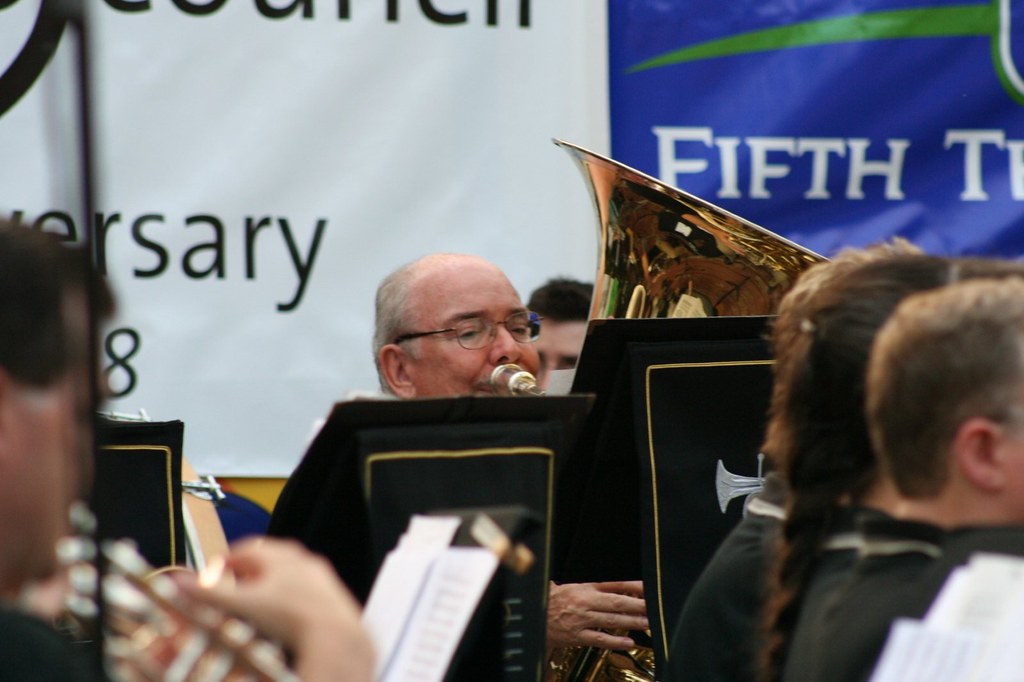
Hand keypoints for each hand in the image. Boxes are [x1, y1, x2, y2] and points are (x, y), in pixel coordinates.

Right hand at [180, 538, 374, 681]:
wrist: (336, 636)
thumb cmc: (291, 617)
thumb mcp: (243, 605)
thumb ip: (210, 593)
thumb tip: (178, 582)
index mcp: (280, 555)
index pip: (244, 550)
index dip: (224, 563)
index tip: (212, 575)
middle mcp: (303, 561)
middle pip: (268, 560)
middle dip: (247, 573)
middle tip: (232, 587)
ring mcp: (320, 578)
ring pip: (290, 575)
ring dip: (271, 586)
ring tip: (256, 604)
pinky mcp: (333, 596)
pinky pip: (307, 592)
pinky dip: (290, 600)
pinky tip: (284, 618)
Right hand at [546, 580, 647, 649]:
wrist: (532, 615)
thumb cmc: (552, 600)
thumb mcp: (571, 586)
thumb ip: (592, 587)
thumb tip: (617, 587)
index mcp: (584, 587)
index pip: (613, 584)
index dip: (632, 586)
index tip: (648, 589)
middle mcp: (584, 601)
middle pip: (616, 602)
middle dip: (637, 605)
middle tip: (653, 608)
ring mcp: (580, 619)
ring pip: (610, 621)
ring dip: (631, 623)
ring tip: (646, 624)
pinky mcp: (576, 636)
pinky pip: (599, 639)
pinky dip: (615, 642)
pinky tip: (628, 642)